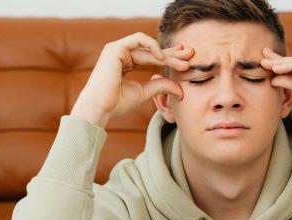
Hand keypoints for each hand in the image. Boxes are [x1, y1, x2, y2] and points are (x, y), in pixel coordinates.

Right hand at [71, 32, 193, 127]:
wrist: (101, 108)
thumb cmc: (117, 103)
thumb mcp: (145, 92)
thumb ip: (161, 86)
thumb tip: (181, 89)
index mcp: (127, 64)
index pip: (152, 57)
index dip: (170, 58)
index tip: (186, 62)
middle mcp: (122, 55)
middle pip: (153, 51)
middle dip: (173, 53)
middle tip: (191, 56)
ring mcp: (118, 50)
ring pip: (149, 47)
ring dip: (167, 54)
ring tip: (182, 62)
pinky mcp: (115, 48)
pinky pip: (138, 39)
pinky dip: (152, 45)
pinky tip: (163, 57)